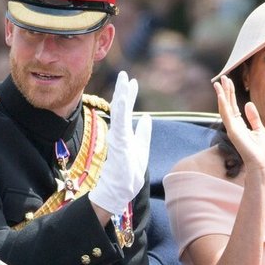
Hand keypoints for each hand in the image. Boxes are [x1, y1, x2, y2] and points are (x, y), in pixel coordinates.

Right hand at [89, 71, 152, 215]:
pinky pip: (120, 123)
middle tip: (125, 75)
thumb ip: (143, 132)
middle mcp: (119, 132)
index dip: (130, 95)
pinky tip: (123, 98)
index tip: (133, 81)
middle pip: (121, 107)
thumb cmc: (129, 171)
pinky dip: (122, 109)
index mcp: (125, 133)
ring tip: (123, 80)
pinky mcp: (119, 142)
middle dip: (123, 90)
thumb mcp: (141, 147)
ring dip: (122, 95)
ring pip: (119, 112)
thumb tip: (147, 117)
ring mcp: (118, 137)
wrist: (122, 189)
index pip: (127, 110)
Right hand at [215, 75, 264, 178]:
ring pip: (224, 108)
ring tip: (218, 82)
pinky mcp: (233, 132)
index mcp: (240, 125)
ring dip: (221, 95)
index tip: (228, 81)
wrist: (261, 165)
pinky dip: (223, 104)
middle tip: (222, 77)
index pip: (233, 106)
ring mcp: (232, 128)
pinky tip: (221, 95)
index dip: (230, 93)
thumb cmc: (262, 151)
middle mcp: (233, 126)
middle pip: (227, 104)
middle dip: (225, 90)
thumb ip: (254, 118)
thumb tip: (248, 104)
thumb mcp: (260, 130)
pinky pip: (226, 115)